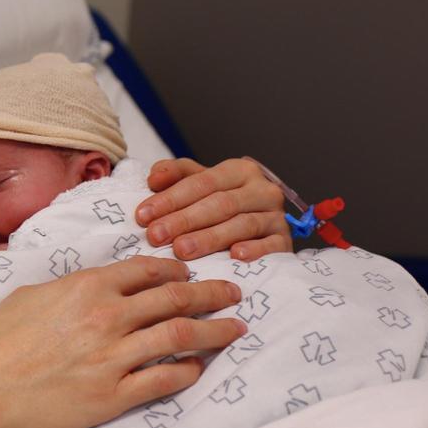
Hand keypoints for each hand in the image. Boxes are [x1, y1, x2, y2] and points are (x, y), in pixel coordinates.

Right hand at [0, 257, 244, 427]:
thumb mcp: (30, 296)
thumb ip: (70, 288)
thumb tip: (93, 285)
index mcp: (84, 286)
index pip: (147, 269)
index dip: (176, 269)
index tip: (190, 271)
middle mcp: (105, 316)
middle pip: (176, 298)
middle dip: (212, 293)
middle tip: (232, 293)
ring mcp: (112, 357)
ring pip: (181, 336)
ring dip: (215, 331)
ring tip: (234, 329)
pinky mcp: (112, 395)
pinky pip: (164, 379)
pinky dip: (187, 370)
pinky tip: (197, 367)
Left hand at [135, 158, 289, 260]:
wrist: (260, 225)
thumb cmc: (220, 202)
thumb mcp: (198, 184)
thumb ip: (175, 175)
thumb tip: (154, 178)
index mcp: (239, 170)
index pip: (201, 182)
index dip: (170, 198)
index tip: (142, 215)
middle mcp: (262, 190)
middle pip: (220, 203)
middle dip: (183, 220)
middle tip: (155, 235)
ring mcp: (276, 216)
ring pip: (241, 225)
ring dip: (210, 238)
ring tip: (181, 249)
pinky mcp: (285, 242)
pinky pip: (272, 245)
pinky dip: (254, 250)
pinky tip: (234, 257)